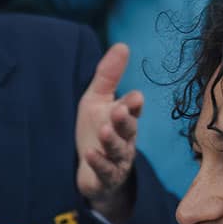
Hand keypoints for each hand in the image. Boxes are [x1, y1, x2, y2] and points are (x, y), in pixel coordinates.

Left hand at [76, 42, 142, 221]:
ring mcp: (116, 160)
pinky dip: (98, 163)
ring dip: (112, 141)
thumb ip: (109, 76)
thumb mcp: (98, 102)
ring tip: (105, 130)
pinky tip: (90, 154)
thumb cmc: (97, 132)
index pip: (133, 109)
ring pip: (118, 151)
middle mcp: (125, 140)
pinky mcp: (105, 178)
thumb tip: (122, 45)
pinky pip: (104, 172)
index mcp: (124, 119)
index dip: (133, 104)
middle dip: (126, 120)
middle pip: (129, 130)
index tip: (133, 97)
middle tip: (120, 109)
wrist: (94, 173)